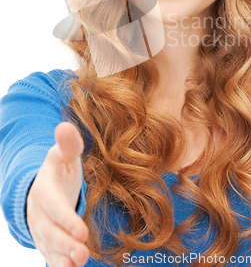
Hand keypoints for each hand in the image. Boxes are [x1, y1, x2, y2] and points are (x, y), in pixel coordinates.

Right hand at [26, 122, 89, 266]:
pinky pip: (51, 255)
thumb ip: (69, 143)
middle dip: (65, 243)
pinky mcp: (48, 242)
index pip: (54, 206)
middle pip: (50, 231)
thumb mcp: (64, 154)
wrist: (44, 186)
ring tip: (78, 263)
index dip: (65, 219)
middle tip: (82, 253)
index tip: (82, 230)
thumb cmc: (59, 169)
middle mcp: (40, 213)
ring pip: (50, 246)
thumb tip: (64, 126)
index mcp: (45, 189)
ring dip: (63, 256)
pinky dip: (59, 264)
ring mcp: (42, 229)